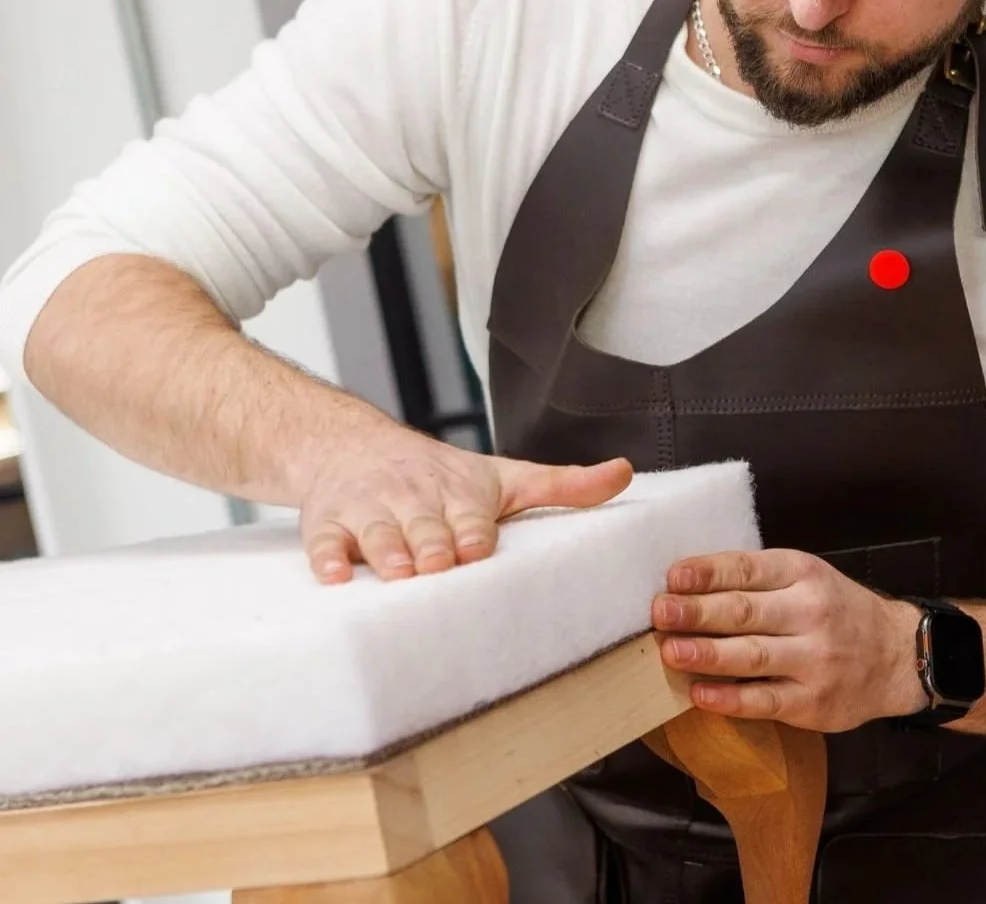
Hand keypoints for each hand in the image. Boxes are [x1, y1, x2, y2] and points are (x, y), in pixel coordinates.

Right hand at [299, 437, 631, 584]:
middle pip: (424, 526)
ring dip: (387, 552)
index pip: (468, 514)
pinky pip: (325, 541)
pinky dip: (328, 558)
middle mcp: (414, 496)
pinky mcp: (329, 522)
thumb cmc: (441, 475)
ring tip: (398, 573)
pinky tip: (334, 575)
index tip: (476, 549)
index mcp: (459, 490)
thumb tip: (626, 473)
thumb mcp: (504, 476)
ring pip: (377, 532)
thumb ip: (564, 484)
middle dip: (431, 545)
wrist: (355, 444)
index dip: (471, 532)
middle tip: (439, 566)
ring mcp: (369, 508)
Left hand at [652, 549, 925, 730]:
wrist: (896, 655)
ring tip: (669, 651)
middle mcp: (809, 612)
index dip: (708, 573)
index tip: (673, 577)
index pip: (747, 570)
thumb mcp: (804, 577)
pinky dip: (730, 698)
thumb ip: (755, 580)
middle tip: (660, 612)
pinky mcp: (814, 702)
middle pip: (745, 611)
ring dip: (707, 654)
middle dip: (698, 612)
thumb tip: (686, 586)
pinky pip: (765, 700)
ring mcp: (814, 659)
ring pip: (752, 656)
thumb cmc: (834, 609)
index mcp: (801, 573)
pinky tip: (699, 693)